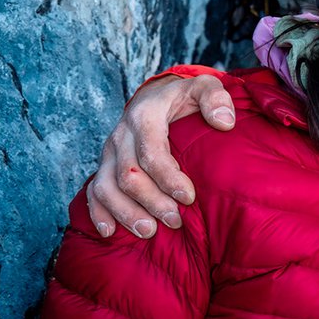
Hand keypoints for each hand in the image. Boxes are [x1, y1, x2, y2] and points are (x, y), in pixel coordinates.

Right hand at [86, 74, 234, 237]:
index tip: (189, 198)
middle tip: (175, 221)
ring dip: (126, 213)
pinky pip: (93, 191)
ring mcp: (109, 151)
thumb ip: (216, 99)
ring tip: (149, 232)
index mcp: (145, 115)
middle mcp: (122, 134)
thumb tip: (224, 122)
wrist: (158, 95)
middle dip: (152, 202)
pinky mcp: (104, 164)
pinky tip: (110, 232)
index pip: (152, 153)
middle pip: (128, 176)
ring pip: (106, 187)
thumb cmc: (185, 96)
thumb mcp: (204, 87)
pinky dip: (99, 212)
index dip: (169, 179)